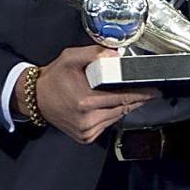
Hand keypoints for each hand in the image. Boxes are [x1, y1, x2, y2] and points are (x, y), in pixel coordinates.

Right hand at [35, 44, 156, 142]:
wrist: (35, 98)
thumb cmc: (54, 78)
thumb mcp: (71, 58)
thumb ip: (95, 53)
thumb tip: (117, 54)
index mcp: (86, 102)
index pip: (122, 98)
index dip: (141, 95)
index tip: (154, 91)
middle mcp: (87, 120)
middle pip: (122, 109)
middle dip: (135, 100)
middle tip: (146, 92)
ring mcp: (86, 131)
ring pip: (116, 118)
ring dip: (123, 107)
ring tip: (125, 95)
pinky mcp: (85, 137)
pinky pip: (107, 125)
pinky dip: (111, 115)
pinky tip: (108, 105)